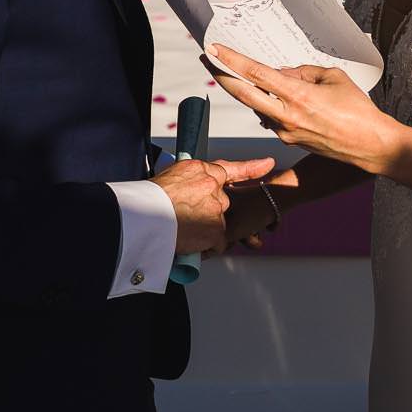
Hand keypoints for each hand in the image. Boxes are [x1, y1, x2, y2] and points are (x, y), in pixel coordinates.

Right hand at [153, 155, 277, 256]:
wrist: (143, 216)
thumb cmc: (149, 198)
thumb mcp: (172, 175)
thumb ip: (191, 179)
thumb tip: (194, 189)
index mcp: (203, 170)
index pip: (233, 169)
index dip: (253, 167)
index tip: (268, 164)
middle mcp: (214, 187)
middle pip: (221, 203)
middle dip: (208, 213)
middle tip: (185, 218)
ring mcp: (217, 210)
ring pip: (218, 224)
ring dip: (205, 230)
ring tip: (181, 230)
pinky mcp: (217, 230)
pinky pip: (217, 243)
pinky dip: (206, 247)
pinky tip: (190, 242)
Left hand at [208, 46, 405, 175]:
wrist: (370, 145)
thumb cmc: (358, 109)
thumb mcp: (333, 77)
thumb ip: (304, 72)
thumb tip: (283, 74)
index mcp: (298, 96)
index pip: (255, 74)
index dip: (231, 60)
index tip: (213, 48)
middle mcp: (286, 116)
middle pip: (243, 93)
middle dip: (221, 74)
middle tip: (207, 58)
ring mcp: (285, 132)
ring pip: (259, 105)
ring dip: (252, 90)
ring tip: (257, 76)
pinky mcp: (289, 141)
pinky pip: (272, 117)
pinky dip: (272, 104)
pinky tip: (284, 98)